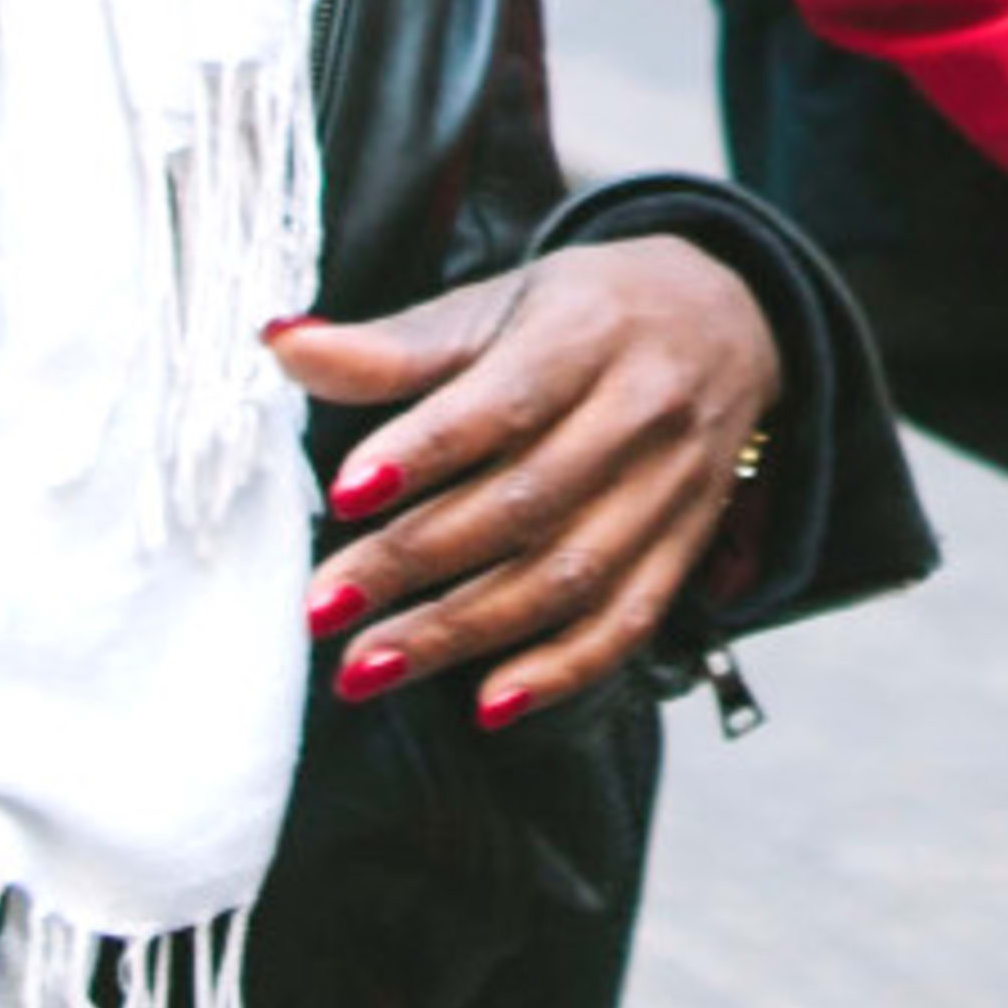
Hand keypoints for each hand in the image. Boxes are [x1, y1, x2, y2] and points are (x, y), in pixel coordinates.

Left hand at [262, 237, 782, 729]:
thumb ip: (393, 345)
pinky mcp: (686, 547)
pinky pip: (628, 621)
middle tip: (323, 608)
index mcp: (584, 337)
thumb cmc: (584, 313)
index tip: (345, 495)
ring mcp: (671, 490)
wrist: (727, 319)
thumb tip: (280, 344)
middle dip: (413, 563)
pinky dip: (560, 670)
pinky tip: (487, 703)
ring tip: (369, 665)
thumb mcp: (494, 305)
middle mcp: (639, 415)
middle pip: (523, 504)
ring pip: (568, 576)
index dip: (423, 453)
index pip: (501, 404)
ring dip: (463, 632)